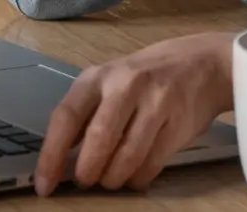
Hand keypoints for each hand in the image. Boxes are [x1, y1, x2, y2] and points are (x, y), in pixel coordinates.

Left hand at [33, 31, 236, 195]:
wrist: (202, 63)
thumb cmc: (145, 78)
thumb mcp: (110, 83)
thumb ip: (85, 115)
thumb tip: (57, 160)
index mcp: (98, 76)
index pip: (66, 117)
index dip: (51, 155)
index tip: (44, 184)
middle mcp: (126, 85)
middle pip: (99, 139)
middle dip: (88, 170)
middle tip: (85, 181)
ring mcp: (156, 102)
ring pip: (127, 156)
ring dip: (113, 178)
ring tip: (110, 180)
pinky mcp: (179, 122)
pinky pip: (152, 163)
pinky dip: (138, 178)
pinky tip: (134, 176)